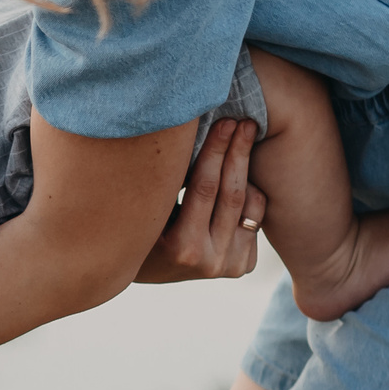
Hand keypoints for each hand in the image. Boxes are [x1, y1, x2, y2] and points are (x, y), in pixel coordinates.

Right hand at [135, 118, 267, 284]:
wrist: (141, 269)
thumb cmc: (133, 227)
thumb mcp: (144, 208)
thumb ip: (166, 181)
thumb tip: (183, 130)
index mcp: (182, 249)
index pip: (204, 188)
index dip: (216, 150)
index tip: (224, 121)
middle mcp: (210, 262)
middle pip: (232, 194)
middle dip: (237, 151)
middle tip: (243, 121)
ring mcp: (229, 266)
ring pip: (250, 203)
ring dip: (246, 168)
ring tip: (242, 138)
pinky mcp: (242, 265)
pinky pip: (254, 216)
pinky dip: (248, 191)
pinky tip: (236, 173)